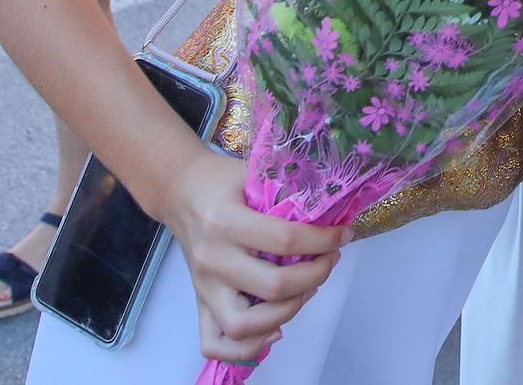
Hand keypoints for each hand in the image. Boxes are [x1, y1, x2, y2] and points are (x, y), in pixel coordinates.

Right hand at [157, 149, 349, 363]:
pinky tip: (276, 327)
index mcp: (224, 222)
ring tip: (307, 290)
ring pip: (244, 325)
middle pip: (273, 287)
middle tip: (329, 259)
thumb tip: (333, 220)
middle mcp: (212, 259)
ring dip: (287, 312)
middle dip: (315, 275)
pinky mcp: (199, 302)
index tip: (343, 234)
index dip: (324, 240)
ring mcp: (203, 286)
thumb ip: (288, 198)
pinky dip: (248, 346)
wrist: (180, 191)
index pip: (285, 240)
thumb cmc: (221, 181)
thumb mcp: (254, 175)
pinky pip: (215, 343)